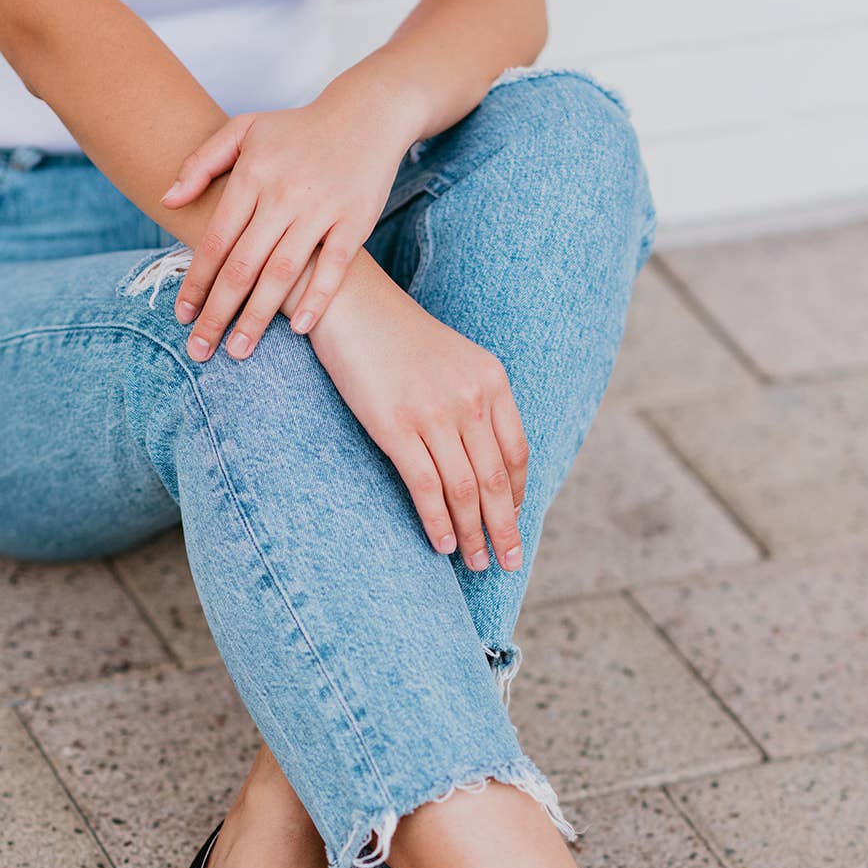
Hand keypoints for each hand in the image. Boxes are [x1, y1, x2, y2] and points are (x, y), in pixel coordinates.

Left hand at [160, 84, 414, 360]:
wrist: (365, 114)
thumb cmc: (298, 130)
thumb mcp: (245, 130)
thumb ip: (202, 163)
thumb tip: (166, 200)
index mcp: (252, 175)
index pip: (215, 240)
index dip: (196, 282)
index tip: (181, 316)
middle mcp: (283, 194)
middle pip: (241, 266)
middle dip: (217, 312)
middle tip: (199, 350)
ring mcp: (320, 209)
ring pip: (281, 273)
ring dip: (257, 317)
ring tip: (238, 351)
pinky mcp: (354, 222)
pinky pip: (333, 268)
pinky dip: (316, 299)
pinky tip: (297, 328)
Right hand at [310, 252, 527, 573]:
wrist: (350, 305)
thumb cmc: (395, 336)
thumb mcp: (451, 360)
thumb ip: (473, 400)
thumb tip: (480, 456)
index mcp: (491, 381)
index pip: (516, 452)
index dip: (517, 494)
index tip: (512, 520)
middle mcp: (471, 398)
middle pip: (496, 480)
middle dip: (505, 528)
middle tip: (510, 562)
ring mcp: (434, 414)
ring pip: (465, 490)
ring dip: (473, 534)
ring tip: (476, 563)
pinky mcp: (396, 427)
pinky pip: (426, 487)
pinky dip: (438, 522)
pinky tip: (443, 545)